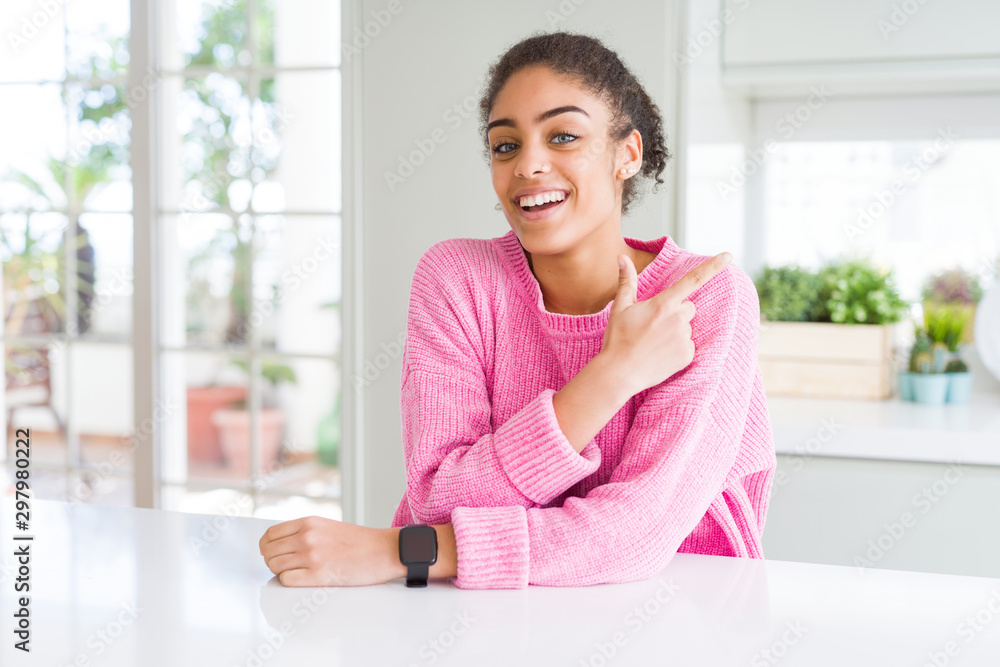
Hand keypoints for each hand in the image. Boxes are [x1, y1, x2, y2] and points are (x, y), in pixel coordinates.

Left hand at [259, 516, 402, 586]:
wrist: (383, 551)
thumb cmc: (359, 541)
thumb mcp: (328, 526)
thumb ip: (304, 531)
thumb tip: (280, 544)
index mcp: (309, 522)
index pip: (270, 534)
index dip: (266, 546)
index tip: (271, 552)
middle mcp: (307, 537)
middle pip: (269, 551)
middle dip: (272, 560)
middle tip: (283, 564)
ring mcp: (312, 556)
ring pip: (275, 566)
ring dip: (280, 571)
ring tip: (296, 572)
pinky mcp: (318, 575)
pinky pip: (287, 579)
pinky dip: (289, 581)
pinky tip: (302, 579)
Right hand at [601, 251, 732, 394]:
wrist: (619, 373)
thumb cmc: (617, 339)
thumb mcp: (620, 307)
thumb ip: (627, 281)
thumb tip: (621, 257)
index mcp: (664, 304)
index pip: (693, 280)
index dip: (713, 266)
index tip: (729, 256)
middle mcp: (678, 319)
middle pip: (688, 307)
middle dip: (676, 312)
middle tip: (654, 325)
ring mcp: (684, 338)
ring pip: (687, 327)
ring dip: (676, 331)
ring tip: (654, 342)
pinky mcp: (687, 355)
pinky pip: (688, 345)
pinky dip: (678, 348)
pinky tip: (660, 354)